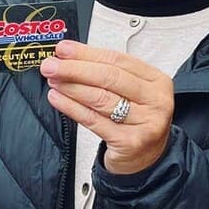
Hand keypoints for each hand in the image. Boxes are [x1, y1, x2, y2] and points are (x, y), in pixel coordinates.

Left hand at [40, 40, 173, 174]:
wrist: (146, 158)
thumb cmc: (136, 121)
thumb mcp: (131, 92)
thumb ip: (106, 72)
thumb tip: (70, 56)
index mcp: (156, 81)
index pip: (117, 60)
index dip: (87, 53)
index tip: (64, 50)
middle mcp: (156, 100)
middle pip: (109, 77)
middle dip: (75, 69)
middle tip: (52, 65)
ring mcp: (145, 122)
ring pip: (100, 98)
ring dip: (71, 87)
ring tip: (54, 80)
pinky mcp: (130, 142)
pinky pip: (94, 120)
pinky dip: (71, 107)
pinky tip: (58, 99)